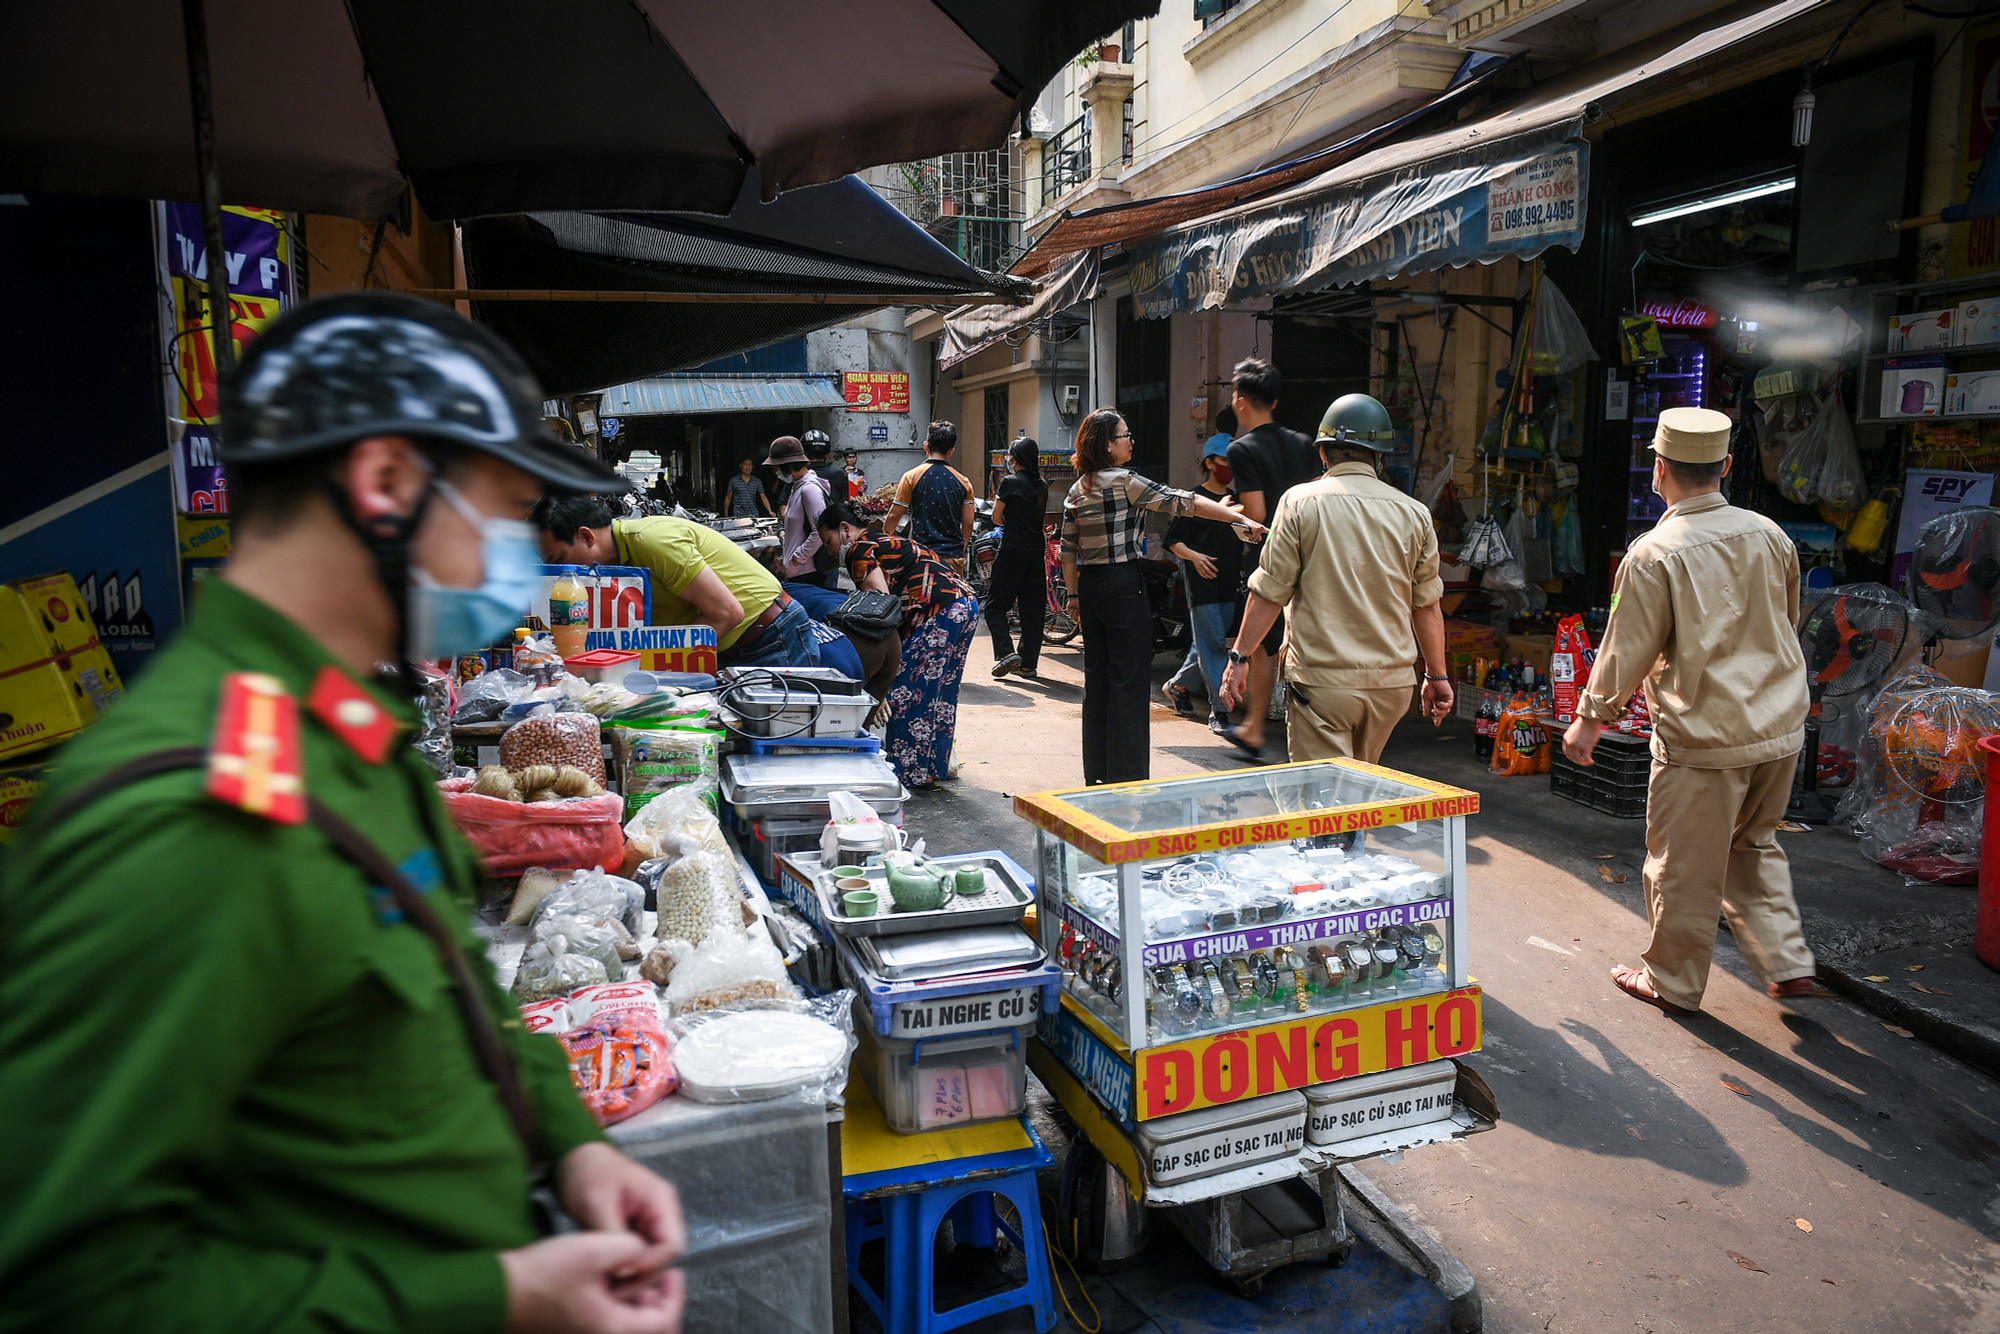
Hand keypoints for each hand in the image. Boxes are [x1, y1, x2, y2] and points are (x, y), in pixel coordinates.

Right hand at [501, 1232, 685, 1333]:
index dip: (675, 1296)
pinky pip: (610, 1328)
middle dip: (659, 1306)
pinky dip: (620, 1310)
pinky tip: (611, 1284)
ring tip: (633, 1276)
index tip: (672, 1272)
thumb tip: (645, 1254)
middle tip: (657, 1278)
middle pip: (650, 1332)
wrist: (497, 1293)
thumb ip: (631, 1249)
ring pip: (629, 1330)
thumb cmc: (542, 1275)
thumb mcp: (594, 1249)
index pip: (664, 1322)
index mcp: (613, 1329)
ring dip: (639, 1308)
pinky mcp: (576, 1332)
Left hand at [557, 1143, 685, 1277]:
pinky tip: (606, 1274)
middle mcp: (662, 1213)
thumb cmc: (587, 1173)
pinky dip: (625, 1266)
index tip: (624, 1276)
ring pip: (651, 1258)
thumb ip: (614, 1236)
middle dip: (642, 1274)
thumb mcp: (597, 1203)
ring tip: (607, 1285)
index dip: (652, 1265)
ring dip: (632, 1273)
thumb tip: (625, 1270)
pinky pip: (638, 1254)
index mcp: (661, 1201)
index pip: (672, 1245)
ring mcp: (650, 1222)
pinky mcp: (636, 1230)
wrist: (574, 1157)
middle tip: (612, 1290)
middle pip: (664, 1255)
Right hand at [1187, 551, 1217, 579]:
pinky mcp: (1197, 568)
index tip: (1217, 571)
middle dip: (1211, 573)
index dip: (1214, 568)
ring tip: (1212, 577)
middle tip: (1215, 576)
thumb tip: (1216, 559)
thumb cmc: (1201, 556)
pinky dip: (1203, 576)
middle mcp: (1202, 564)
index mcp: (1205, 560)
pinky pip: (1200, 573)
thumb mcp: (1206, 556)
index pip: (1210, 565)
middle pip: (1207, 570)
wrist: (1193, 556)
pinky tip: (1207, 577)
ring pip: (1204, 572)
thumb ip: (1211, 558)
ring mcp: (1199, 567)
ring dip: (1208, 575)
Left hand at [1219, 658, 1247, 709]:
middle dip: (1225, 703)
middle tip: (1230, 708)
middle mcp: (1225, 681)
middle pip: (1222, 694)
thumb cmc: (1240, 666)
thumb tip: (1242, 691)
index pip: (1223, 692)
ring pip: (1225, 694)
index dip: (1226, 699)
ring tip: (1232, 707)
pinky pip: (1233, 691)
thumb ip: (1240, 684)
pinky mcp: (1233, 680)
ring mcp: (1228, 681)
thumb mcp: (1240, 677)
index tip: (1230, 703)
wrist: (1239, 658)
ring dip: (1228, 702)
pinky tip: (1240, 700)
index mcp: (1226, 680)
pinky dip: (1236, 696)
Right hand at [1421, 677, 1453, 724]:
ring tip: (1434, 710)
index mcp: (1436, 702)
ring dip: (1440, 712)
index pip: (1438, 712)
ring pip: (1446, 711)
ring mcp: (1446, 699)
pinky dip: (1444, 706)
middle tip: (1434, 718)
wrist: (1432, 677)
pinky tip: (1438, 704)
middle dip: (1438, 717)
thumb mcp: (1425, 698)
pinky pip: (1449, 705)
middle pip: (1443, 713)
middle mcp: (1442, 702)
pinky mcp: (1450, 696)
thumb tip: (1425, 714)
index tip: (1436, 724)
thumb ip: (1426, 706)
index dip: (1437, 719)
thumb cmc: (1429, 685)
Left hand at [1562, 716, 1601, 765]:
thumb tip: (1577, 743)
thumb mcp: (1574, 731)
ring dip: (1583, 762)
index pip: (1566, 751)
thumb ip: (1573, 738)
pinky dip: (1588, 762)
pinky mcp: (1585, 748)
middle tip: (1582, 761)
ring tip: (1588, 762)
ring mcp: (1576, 746)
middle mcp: (1569, 743)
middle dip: (1577, 760)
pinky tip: (1591, 761)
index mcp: (1565, 739)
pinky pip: (1586, 759)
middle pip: (1571, 757)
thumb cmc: (1585, 722)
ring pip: (1578, 760)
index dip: (1571, 756)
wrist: (1590, 719)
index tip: (1576, 757)